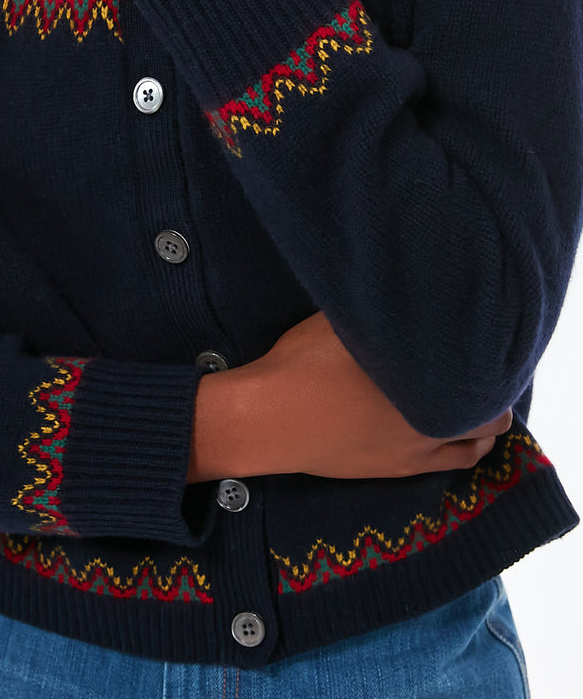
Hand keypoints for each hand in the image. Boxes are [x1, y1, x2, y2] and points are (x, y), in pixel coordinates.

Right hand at [188, 311, 512, 482]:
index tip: (477, 338)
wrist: (269, 418)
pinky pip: (452, 463)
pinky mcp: (398, 469)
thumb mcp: (343, 322)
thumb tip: (406, 292)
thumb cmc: (302, 363)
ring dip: (480, 423)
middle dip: (490, 391)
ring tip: (469, 400)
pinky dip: (462, 446)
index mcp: (422, 378)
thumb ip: (386, 313)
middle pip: (493, 413)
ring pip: (477, 445)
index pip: (481, 369)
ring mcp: (417, 450)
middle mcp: (431, 418)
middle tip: (476, 371)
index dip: (485, 352)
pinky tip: (449, 428)